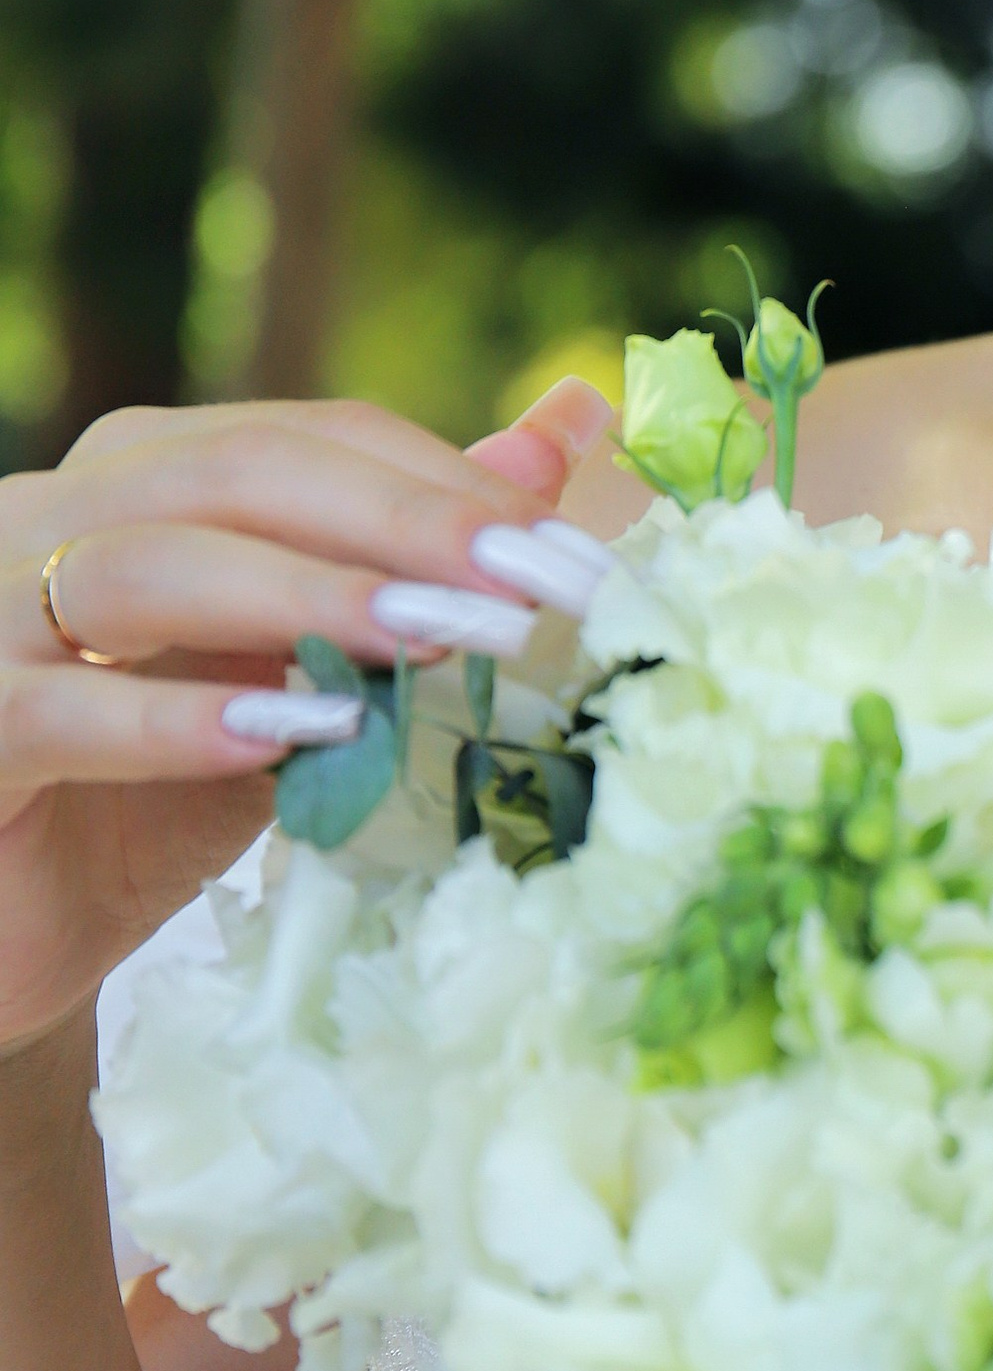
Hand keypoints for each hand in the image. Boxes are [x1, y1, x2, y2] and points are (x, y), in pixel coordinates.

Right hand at [0, 378, 614, 1047]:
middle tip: (513, 580)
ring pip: (140, 566)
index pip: (301, 438)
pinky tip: (281, 737)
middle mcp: (49, 517)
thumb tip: (561, 435)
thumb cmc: (152, 803)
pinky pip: (55, 708)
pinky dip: (171, 719)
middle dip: (390, 520)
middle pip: (230, 471)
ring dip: (298, 596)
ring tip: (422, 637)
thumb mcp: (296, 684)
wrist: (12, 935)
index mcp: (138, 481)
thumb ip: (406, 562)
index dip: (435, 483)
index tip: (555, 552)